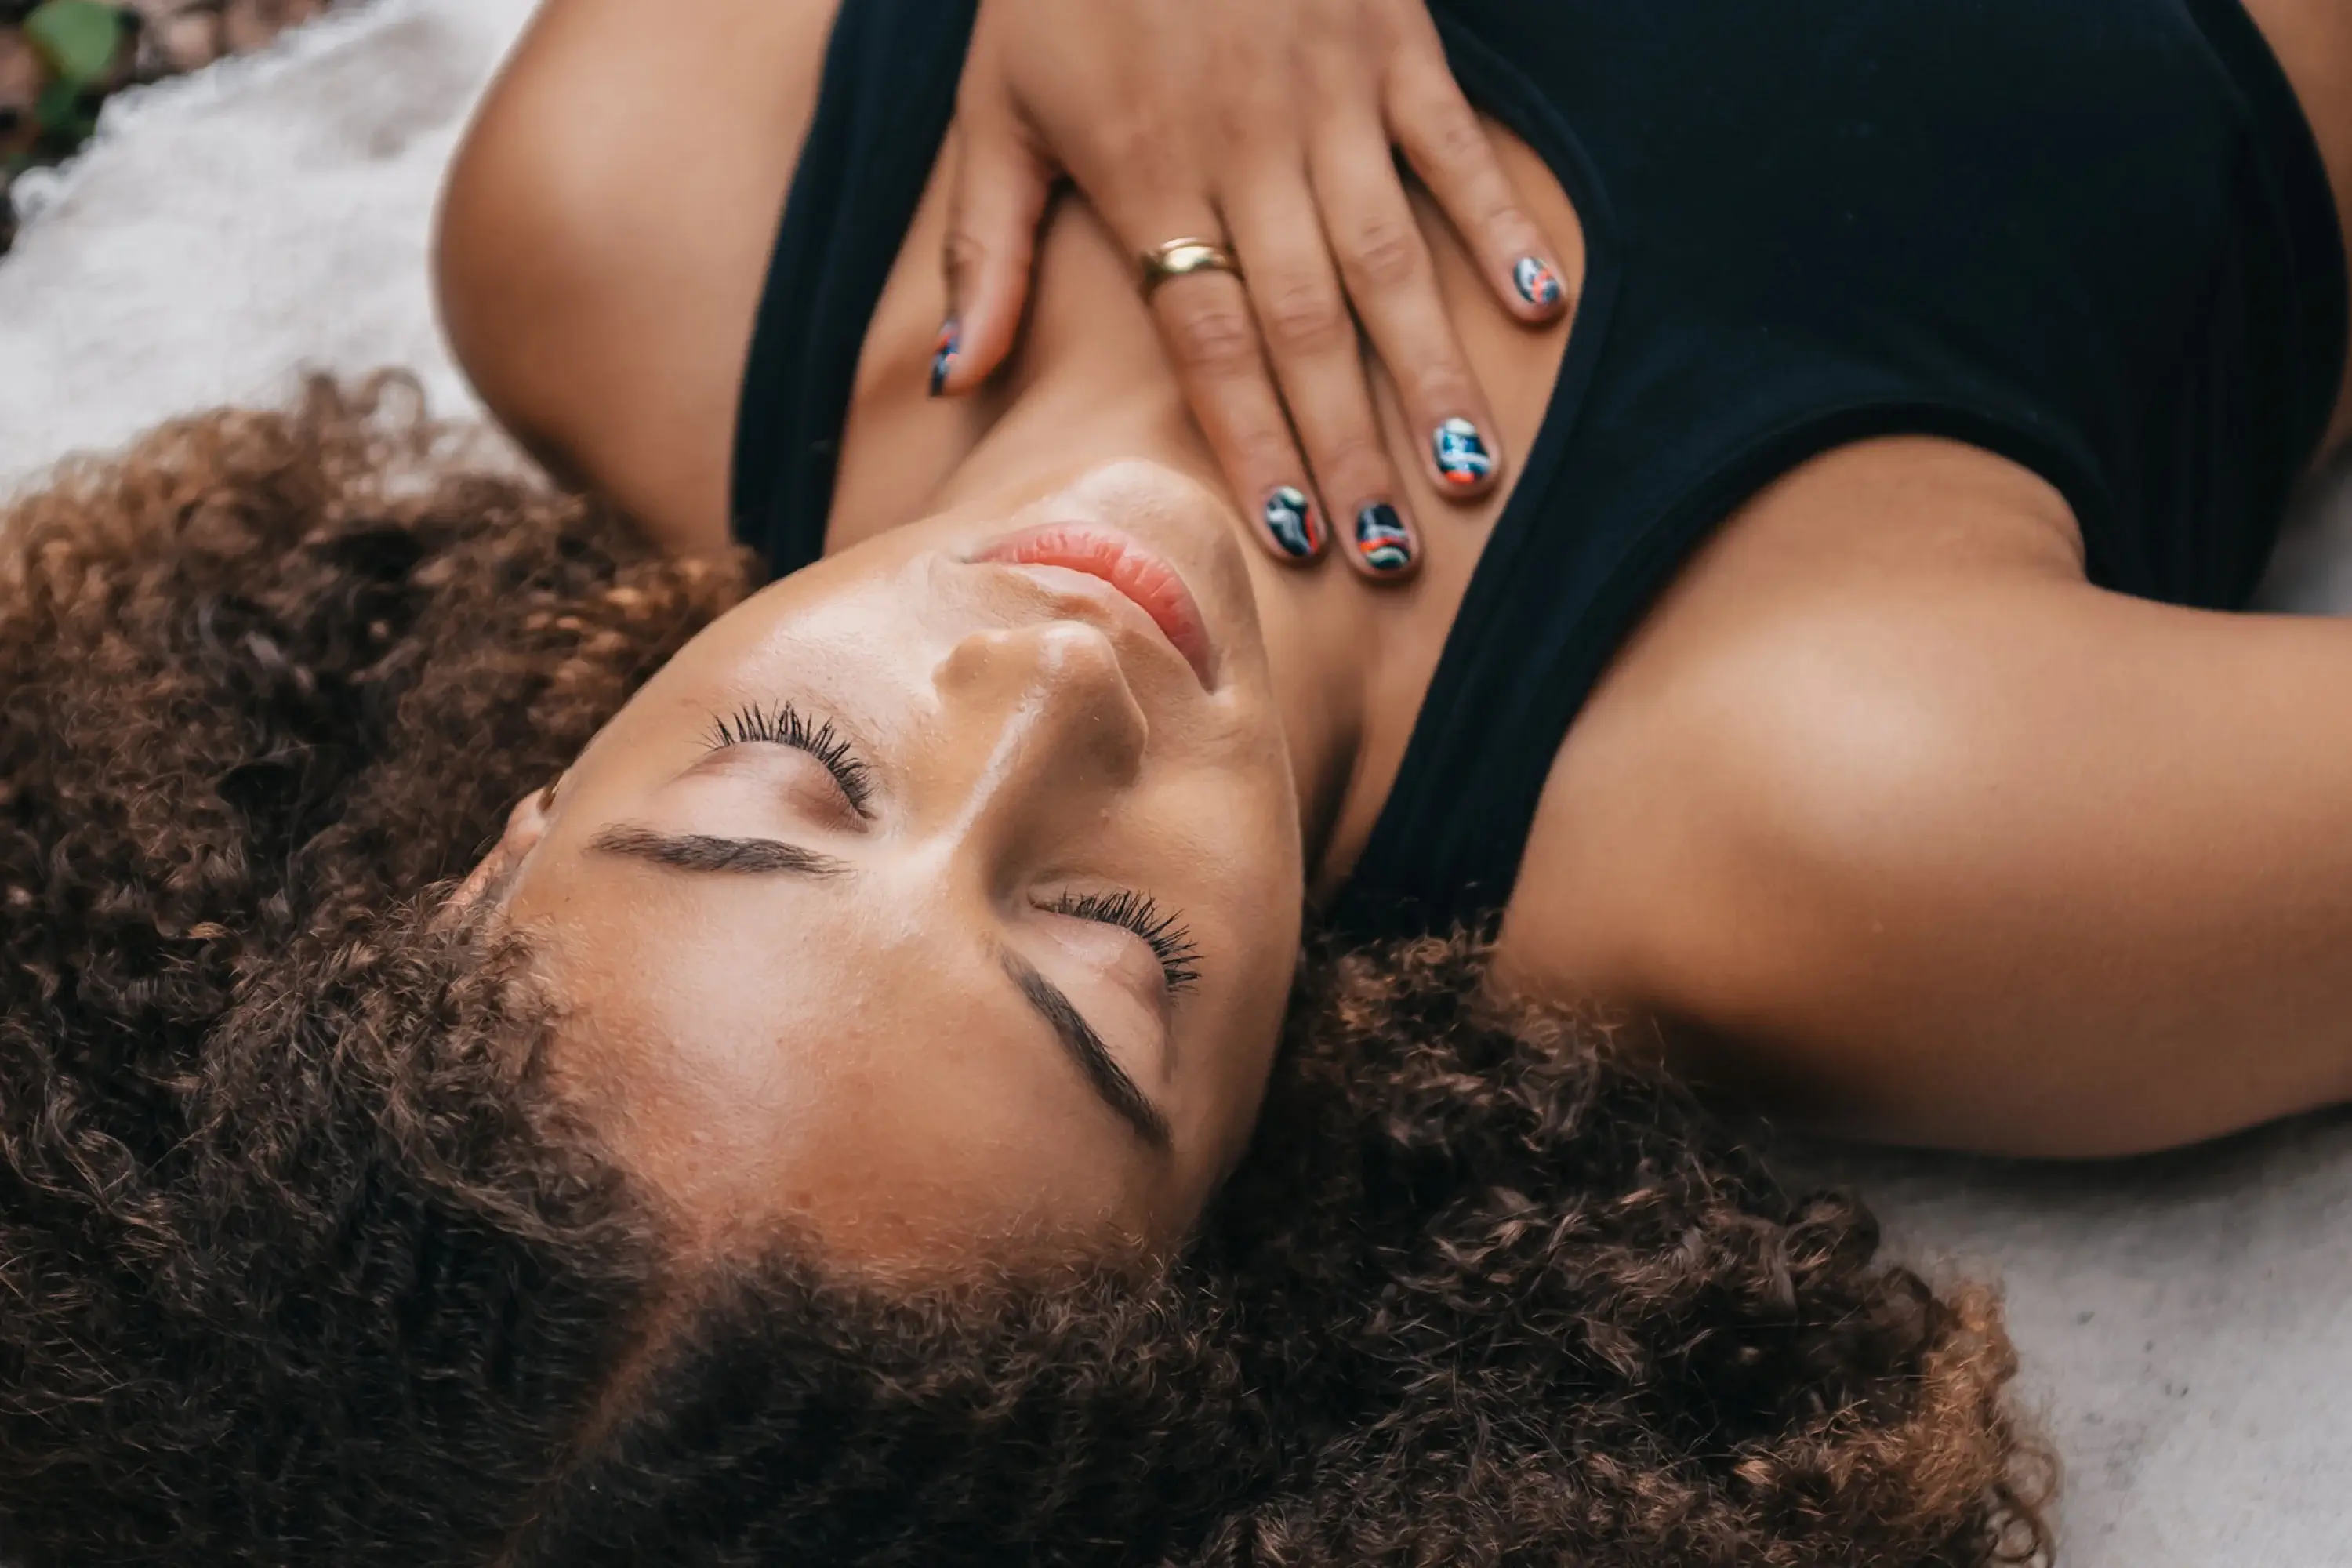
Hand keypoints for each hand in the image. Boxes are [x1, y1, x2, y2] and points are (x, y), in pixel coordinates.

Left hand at [936, 0, 1567, 580]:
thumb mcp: (994, 106)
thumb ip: (986, 246)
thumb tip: (957, 377)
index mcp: (1145, 174)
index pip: (1208, 339)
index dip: (1254, 441)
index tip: (1292, 536)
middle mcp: (1245, 149)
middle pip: (1306, 325)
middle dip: (1351, 445)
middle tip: (1393, 551)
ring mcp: (1329, 95)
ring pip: (1390, 256)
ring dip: (1432, 367)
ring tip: (1471, 470)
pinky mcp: (1392, 38)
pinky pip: (1454, 144)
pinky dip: (1500, 222)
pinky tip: (1543, 304)